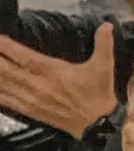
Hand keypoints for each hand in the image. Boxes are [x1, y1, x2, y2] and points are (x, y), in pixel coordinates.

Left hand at [0, 24, 117, 138]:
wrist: (97, 125)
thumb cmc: (98, 95)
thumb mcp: (104, 67)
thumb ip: (103, 44)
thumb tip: (106, 25)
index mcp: (50, 70)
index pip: (19, 54)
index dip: (4, 45)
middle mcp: (36, 83)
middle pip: (4, 67)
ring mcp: (29, 98)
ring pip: (2, 83)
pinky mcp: (29, 110)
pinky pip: (5, 101)